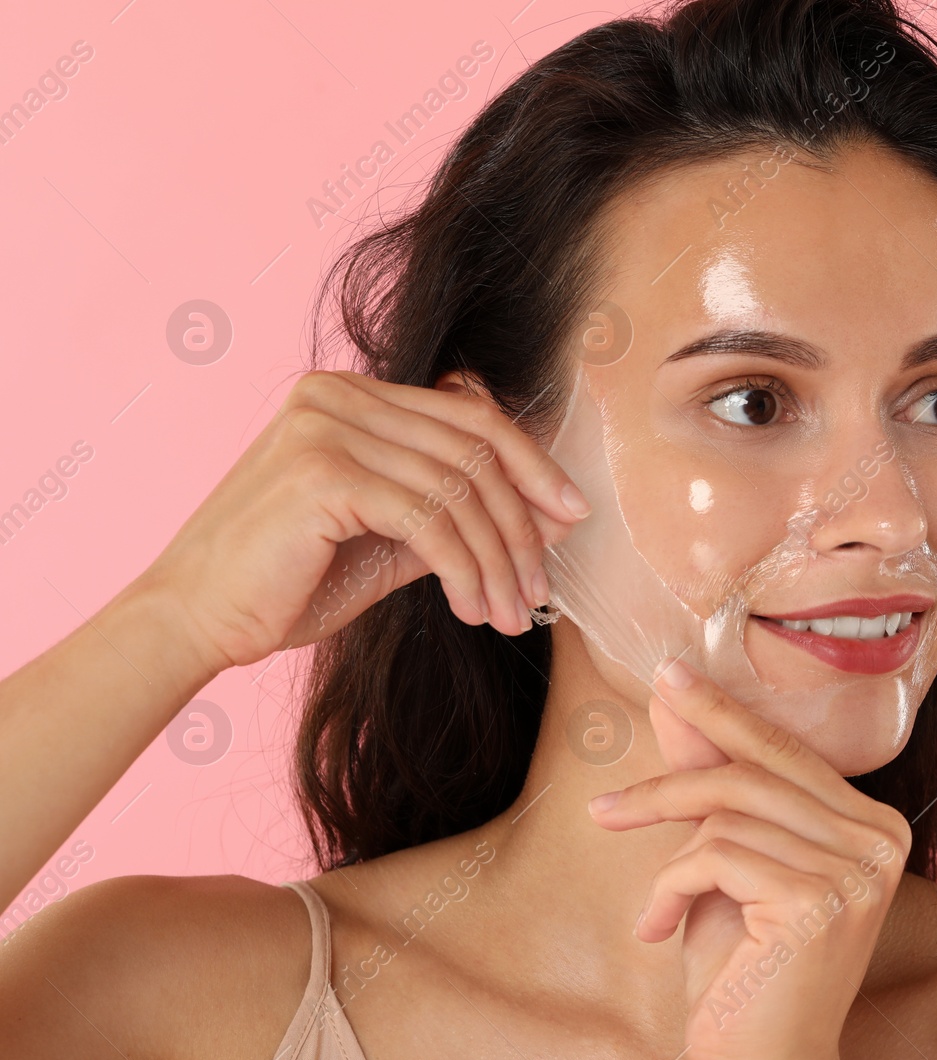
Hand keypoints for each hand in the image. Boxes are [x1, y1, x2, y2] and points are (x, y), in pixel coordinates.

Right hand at [137, 369, 588, 672]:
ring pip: (459, 489)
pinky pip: (429, 519)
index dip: (531, 464)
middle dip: (522, 525)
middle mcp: (338, 396)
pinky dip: (464, 569)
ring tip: (510, 612)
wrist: (196, 618)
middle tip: (541, 587)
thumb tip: (548, 516)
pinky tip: (471, 608)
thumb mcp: (389, 540)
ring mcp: (326, 427)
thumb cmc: (288, 581)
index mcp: (352, 395)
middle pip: (473, 449)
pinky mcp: (322, 474)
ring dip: (498, 560)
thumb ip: (456, 515)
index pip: (469, 415)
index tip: (570, 516)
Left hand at [587, 657, 912, 1059]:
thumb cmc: (745, 966)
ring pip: (726, 816)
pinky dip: (668, 890)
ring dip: (669, 863)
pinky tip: (658, 931)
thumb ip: (712, 777)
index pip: (787, 752)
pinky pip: (713, 856)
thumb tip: (676, 697)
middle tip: (605, 808)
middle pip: (753, 774)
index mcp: (874, 824)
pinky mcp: (817, 901)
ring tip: (656, 911)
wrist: (762, 1059)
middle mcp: (880, 841)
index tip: (669, 676)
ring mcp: (857, 872)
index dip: (722, 715)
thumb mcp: (725, 860)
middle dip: (669, 784)